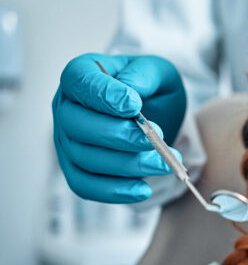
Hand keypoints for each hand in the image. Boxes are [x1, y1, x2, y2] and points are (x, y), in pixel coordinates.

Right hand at [52, 53, 186, 202]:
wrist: (160, 116)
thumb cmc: (153, 90)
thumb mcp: (159, 73)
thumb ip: (144, 75)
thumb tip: (130, 92)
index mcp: (82, 74)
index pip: (79, 80)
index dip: (103, 95)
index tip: (134, 105)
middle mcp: (67, 107)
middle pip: (77, 125)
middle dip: (119, 136)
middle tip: (156, 138)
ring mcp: (67, 140)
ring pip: (85, 158)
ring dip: (127, 165)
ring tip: (164, 163)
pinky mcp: (76, 168)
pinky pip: (85, 186)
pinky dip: (113, 191)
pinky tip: (143, 189)